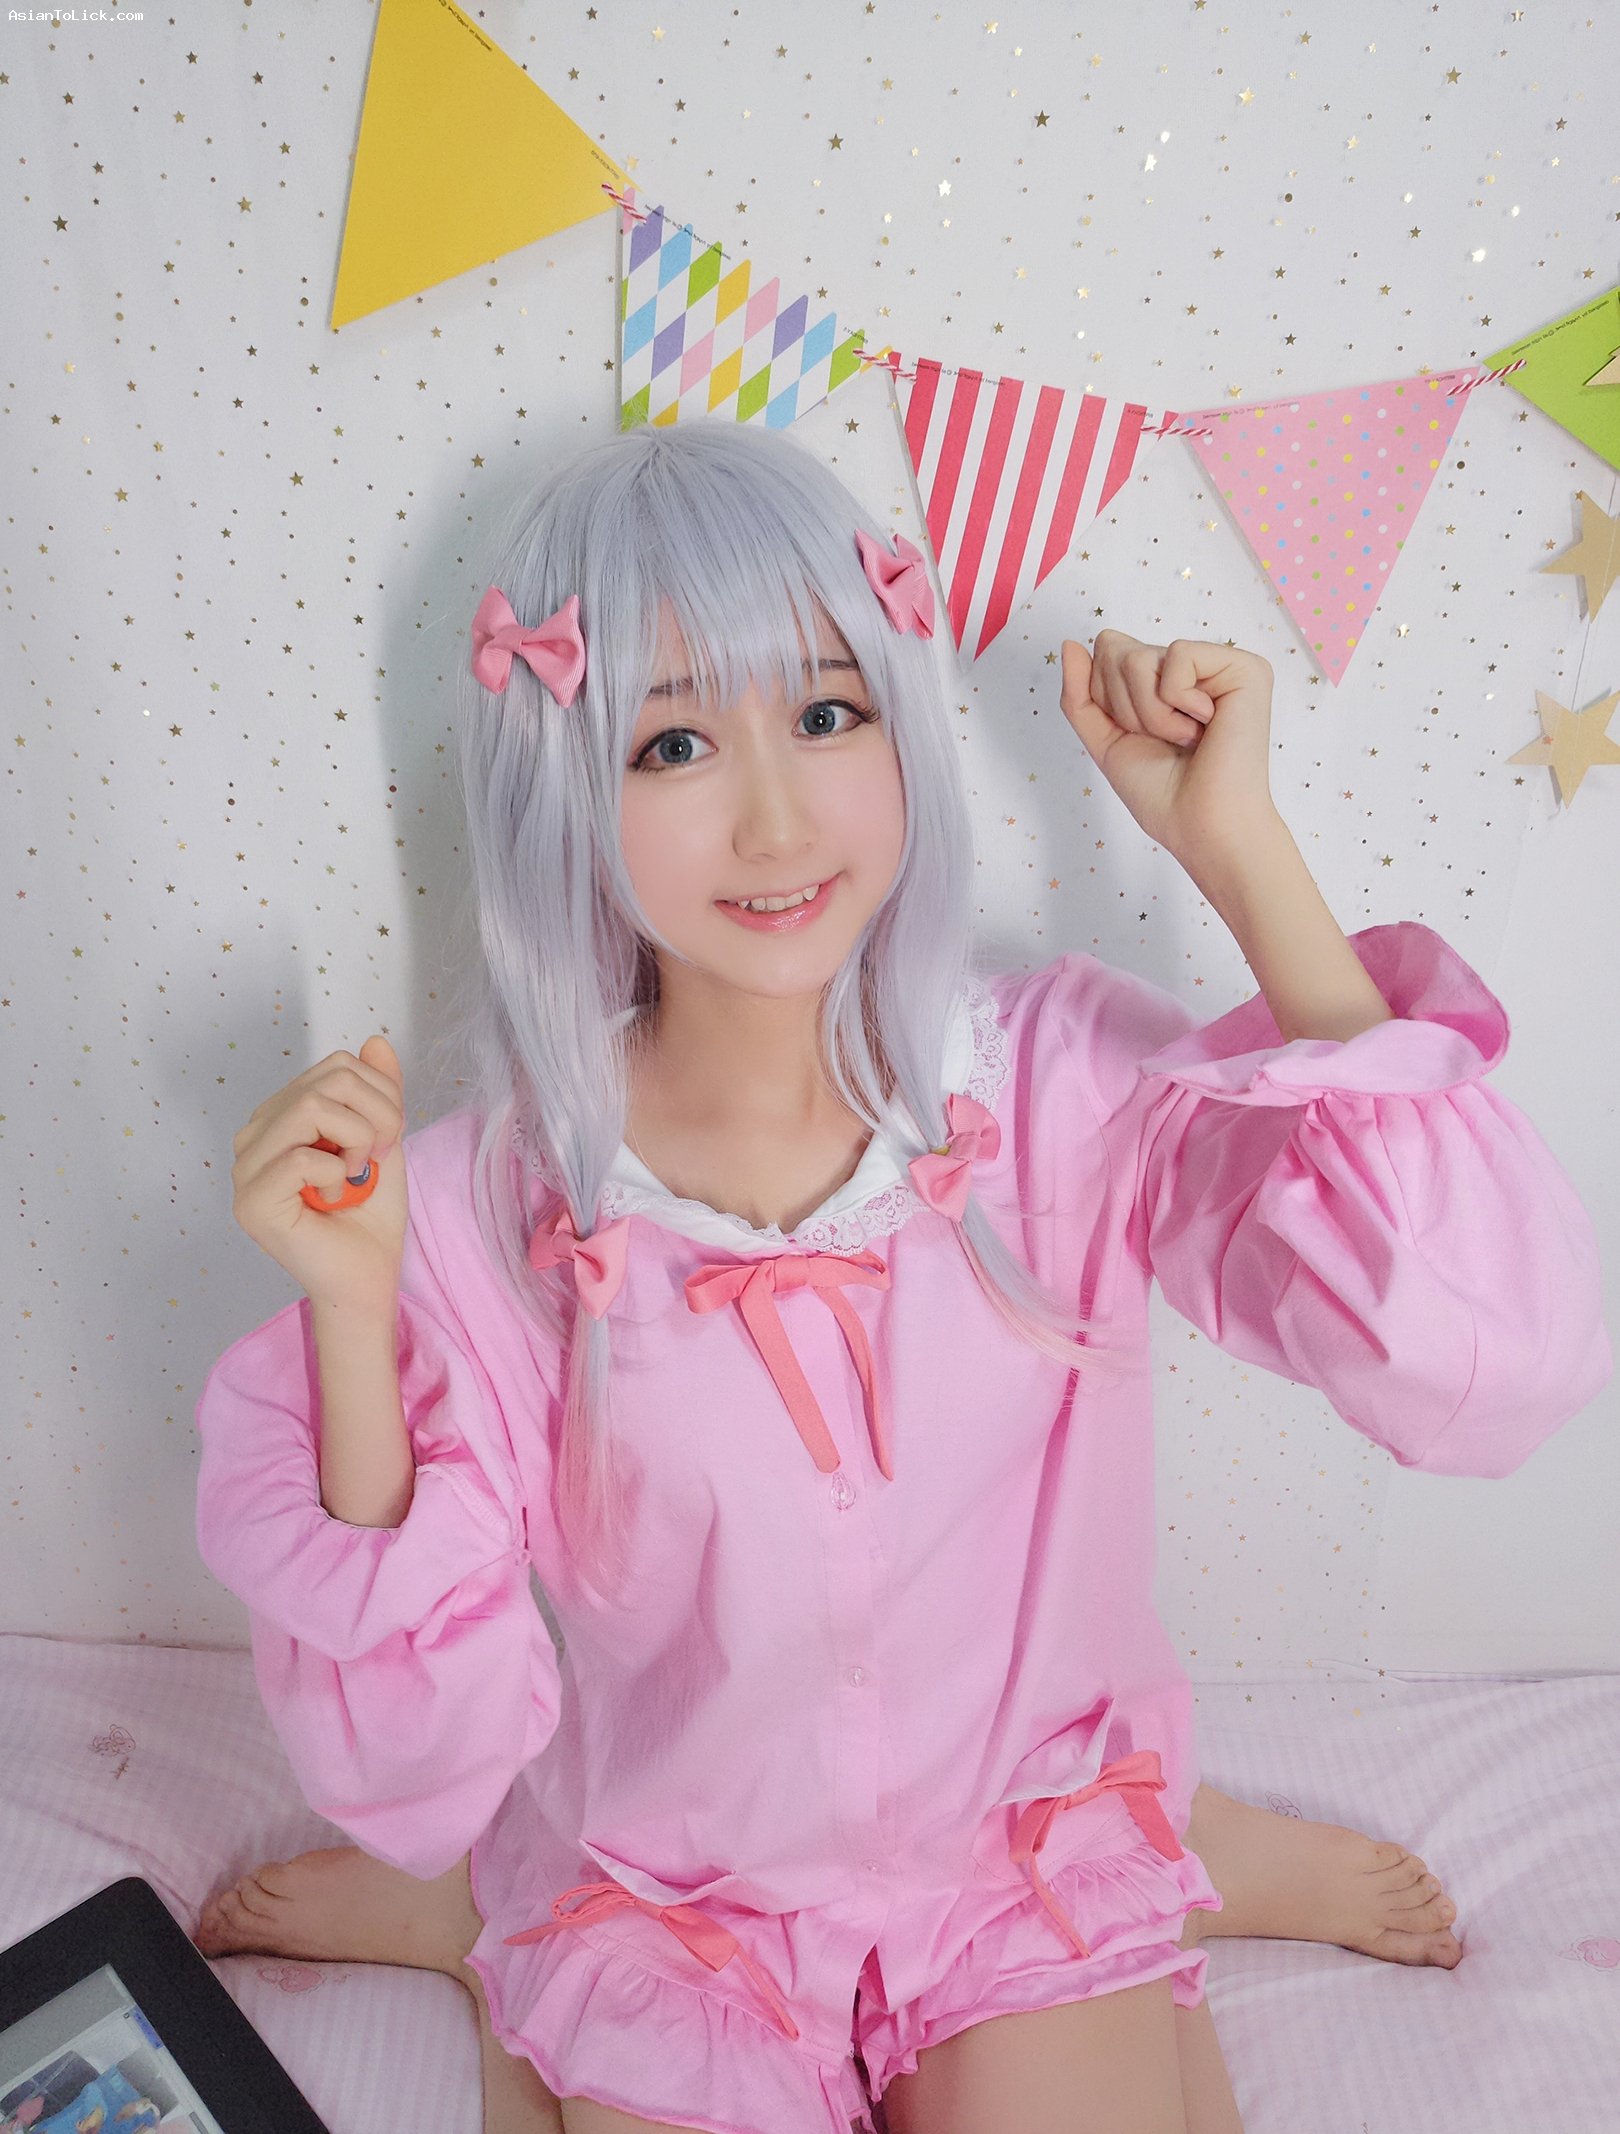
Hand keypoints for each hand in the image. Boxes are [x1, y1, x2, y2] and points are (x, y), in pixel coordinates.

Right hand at [230, 1034, 408, 1312]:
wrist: (367, 1276)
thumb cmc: (369, 1214)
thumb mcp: (383, 1139)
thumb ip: (379, 1091)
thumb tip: (375, 1039)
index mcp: (281, 1117)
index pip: (335, 1066)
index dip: (380, 1093)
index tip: (388, 1137)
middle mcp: (255, 1137)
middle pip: (327, 1079)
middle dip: (377, 1114)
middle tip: (378, 1156)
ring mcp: (245, 1169)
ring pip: (310, 1108)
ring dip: (356, 1140)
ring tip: (356, 1174)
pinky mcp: (251, 1202)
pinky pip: (301, 1156)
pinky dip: (335, 1173)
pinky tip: (335, 1196)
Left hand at [1058, 631, 1280, 867]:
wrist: (1200, 825)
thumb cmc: (1161, 794)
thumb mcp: (1104, 740)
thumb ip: (1080, 694)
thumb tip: (1069, 644)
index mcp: (1164, 680)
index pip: (1107, 653)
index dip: (1106, 700)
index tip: (1139, 736)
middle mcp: (1193, 667)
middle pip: (1117, 650)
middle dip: (1124, 707)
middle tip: (1165, 740)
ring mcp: (1220, 664)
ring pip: (1140, 656)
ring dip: (1150, 713)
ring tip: (1184, 738)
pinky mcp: (1245, 667)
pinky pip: (1177, 655)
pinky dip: (1176, 702)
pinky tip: (1205, 726)